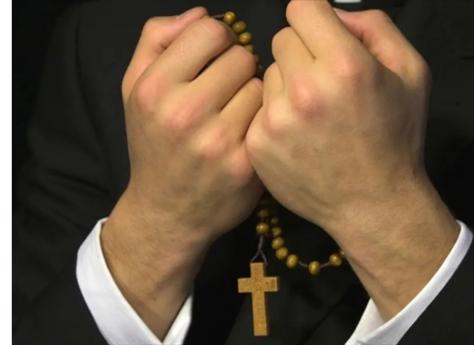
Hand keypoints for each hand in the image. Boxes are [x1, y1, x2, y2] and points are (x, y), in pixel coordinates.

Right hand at [103, 7, 262, 337]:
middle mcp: (184, 113)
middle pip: (242, 56)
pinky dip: (264, 120)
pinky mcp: (246, 164)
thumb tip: (202, 13)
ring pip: (262, 85)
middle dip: (238, 67)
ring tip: (237, 112)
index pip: (211, 30)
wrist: (168, 212)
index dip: (218, 41)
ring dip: (254, 94)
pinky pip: (271, 117)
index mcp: (155, 88)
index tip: (215, 59)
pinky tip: (249, 132)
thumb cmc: (154, 143)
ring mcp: (218, 141)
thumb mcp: (135, 89)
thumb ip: (158, 39)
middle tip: (227, 89)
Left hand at [246, 1, 458, 318]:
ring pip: (268, 73)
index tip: (322, 35)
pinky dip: (275, 113)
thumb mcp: (411, 71)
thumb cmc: (397, 136)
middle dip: (302, 51)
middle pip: (282, 38)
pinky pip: (259, 106)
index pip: (302, 7)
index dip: (314, 18)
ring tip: (312, 113)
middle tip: (323, 80)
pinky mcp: (257, 143)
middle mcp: (305, 88)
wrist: (374, 204)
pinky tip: (299, 134)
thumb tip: (334, 12)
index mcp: (345, 65)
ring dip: (287, 83)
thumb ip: (375, 26)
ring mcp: (276, 119)